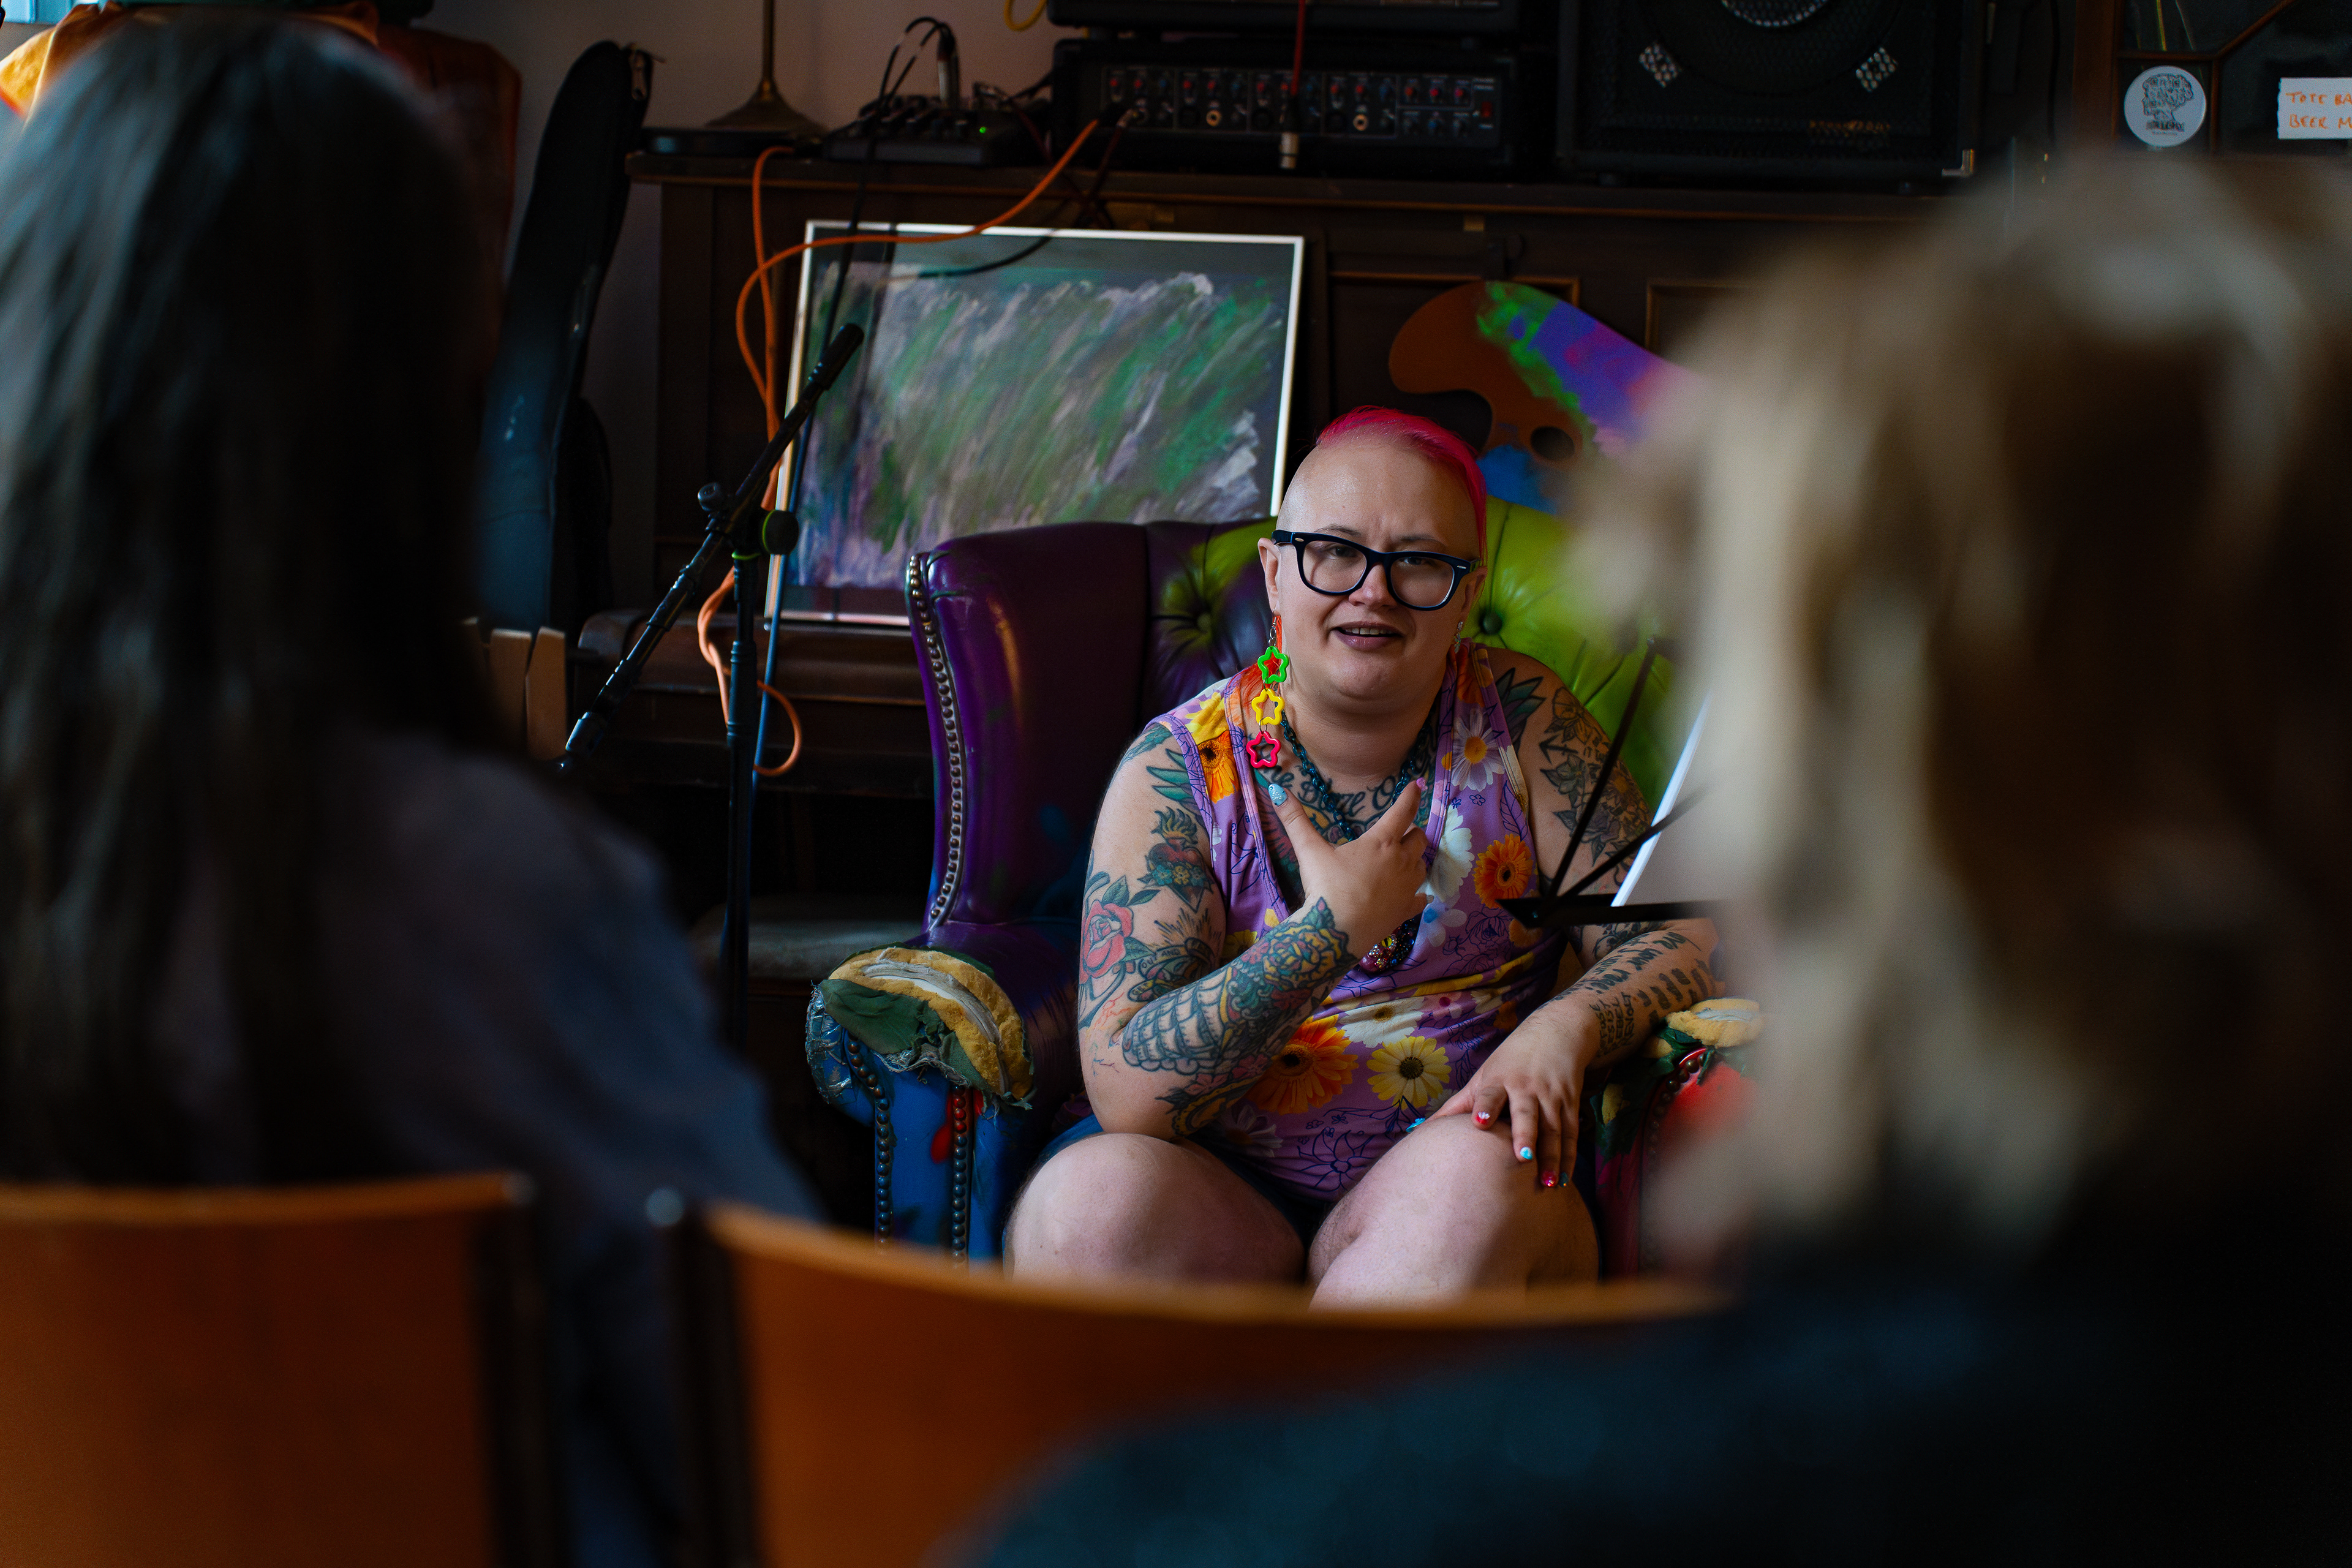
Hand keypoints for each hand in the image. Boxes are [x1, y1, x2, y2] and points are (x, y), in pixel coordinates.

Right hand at [1269, 778, 1427, 959]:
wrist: (1338, 932)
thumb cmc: (1327, 887)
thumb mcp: (1309, 850)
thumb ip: (1294, 819)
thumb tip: (1276, 789)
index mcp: (1382, 842)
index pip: (1403, 811)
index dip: (1411, 795)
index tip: (1416, 785)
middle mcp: (1402, 860)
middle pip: (1418, 838)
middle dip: (1411, 831)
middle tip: (1401, 831)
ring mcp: (1408, 887)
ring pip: (1422, 865)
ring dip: (1415, 858)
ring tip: (1403, 859)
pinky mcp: (1408, 909)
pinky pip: (1421, 896)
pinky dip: (1418, 892)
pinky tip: (1412, 893)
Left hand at [1432, 999, 1595, 1189]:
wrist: (1557, 1032)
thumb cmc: (1511, 1060)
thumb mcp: (1483, 1075)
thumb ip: (1459, 1104)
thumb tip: (1424, 1130)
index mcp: (1499, 1079)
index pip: (1490, 1093)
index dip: (1485, 1106)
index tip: (1479, 1122)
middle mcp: (1526, 1087)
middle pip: (1526, 1113)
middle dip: (1525, 1135)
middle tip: (1523, 1158)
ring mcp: (1551, 1095)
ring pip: (1553, 1129)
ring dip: (1552, 1156)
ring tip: (1547, 1184)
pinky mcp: (1571, 1103)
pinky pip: (1571, 1134)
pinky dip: (1569, 1157)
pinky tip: (1563, 1179)